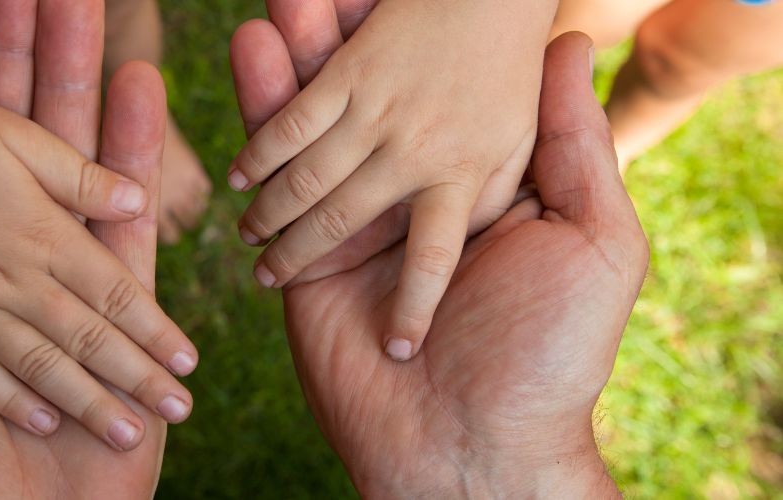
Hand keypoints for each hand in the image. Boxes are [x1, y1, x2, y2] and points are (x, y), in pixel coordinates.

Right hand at [233, 13, 646, 496]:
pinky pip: (278, 190)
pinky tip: (246, 67)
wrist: (477, 449)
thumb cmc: (553, 350)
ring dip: (289, 72)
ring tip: (272, 12)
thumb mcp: (596, 240)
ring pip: (315, 137)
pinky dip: (260, 131)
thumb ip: (578, 146)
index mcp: (473, 189)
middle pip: (365, 108)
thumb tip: (571, 49)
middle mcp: (410, 201)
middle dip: (334, 48)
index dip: (405, 39)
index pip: (435, 95)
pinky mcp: (304, 265)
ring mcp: (354, 232)